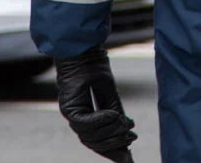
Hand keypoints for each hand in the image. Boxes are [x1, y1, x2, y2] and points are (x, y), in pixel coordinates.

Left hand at [55, 47, 136, 161]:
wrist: (81, 48)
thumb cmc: (93, 65)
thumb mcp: (109, 92)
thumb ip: (115, 114)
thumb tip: (127, 133)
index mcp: (85, 114)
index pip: (98, 139)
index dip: (113, 150)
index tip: (129, 161)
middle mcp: (76, 116)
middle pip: (94, 142)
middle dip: (114, 144)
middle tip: (132, 138)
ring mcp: (71, 113)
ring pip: (90, 136)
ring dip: (110, 133)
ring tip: (126, 127)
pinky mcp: (68, 107)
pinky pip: (84, 123)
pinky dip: (101, 121)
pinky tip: (113, 115)